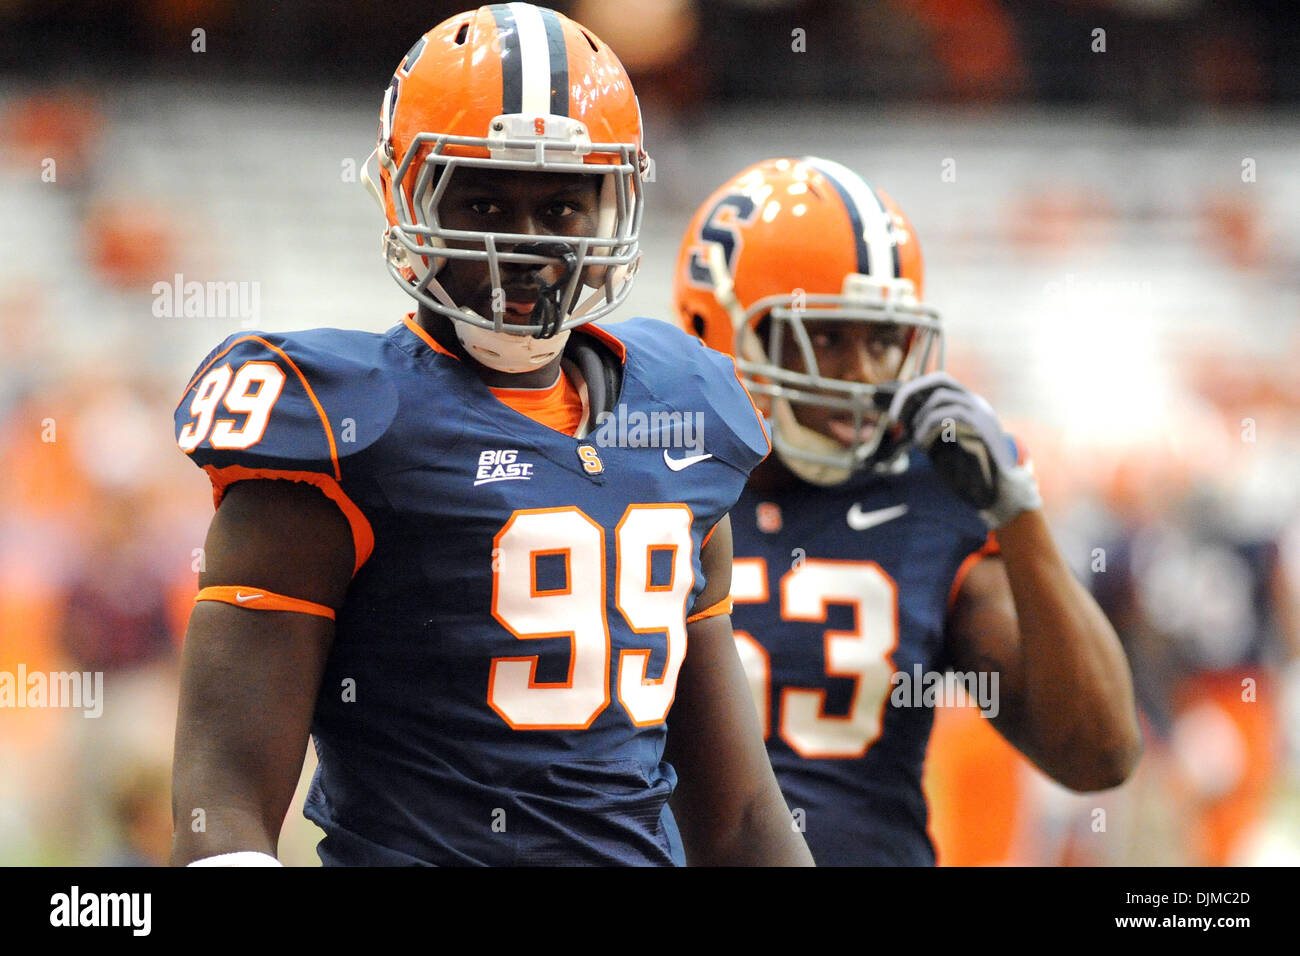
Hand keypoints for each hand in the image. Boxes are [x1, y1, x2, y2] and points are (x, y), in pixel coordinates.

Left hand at [887, 372, 1040, 527]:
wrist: (999, 492)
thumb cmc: (970, 474)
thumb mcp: (944, 446)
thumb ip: (929, 429)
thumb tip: (902, 417)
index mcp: (969, 406)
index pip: (939, 383)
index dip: (913, 391)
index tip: (896, 412)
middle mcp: (976, 404)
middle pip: (940, 380)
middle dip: (910, 394)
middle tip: (895, 416)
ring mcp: (980, 413)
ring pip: (941, 397)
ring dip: (920, 418)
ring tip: (917, 440)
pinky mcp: (981, 426)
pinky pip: (947, 415)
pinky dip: (928, 428)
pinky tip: (923, 445)